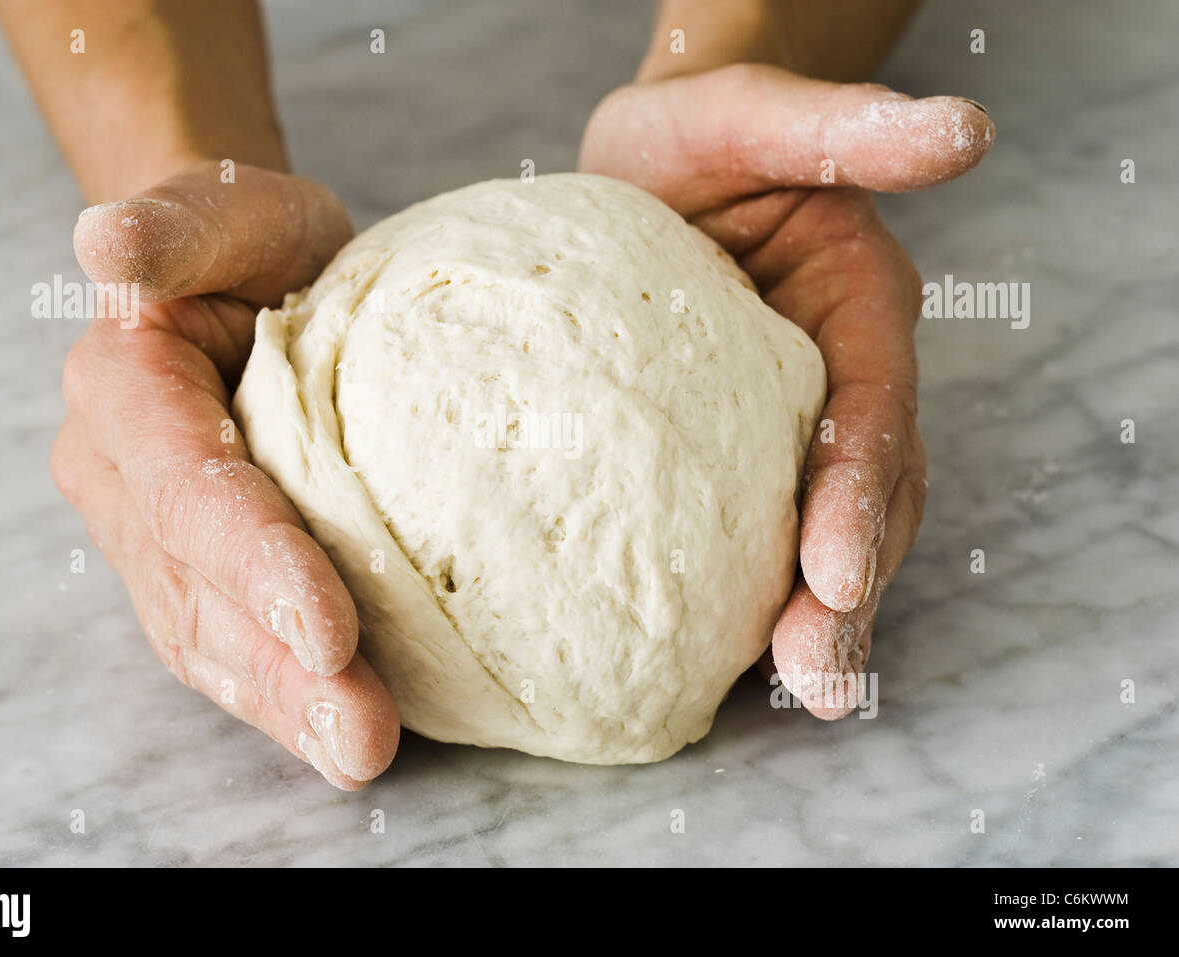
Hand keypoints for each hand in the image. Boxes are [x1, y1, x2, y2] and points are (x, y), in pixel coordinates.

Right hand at [52, 162, 399, 786]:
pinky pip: (233, 643)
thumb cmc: (250, 238)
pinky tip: (337, 734)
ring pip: (212, 636)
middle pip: (198, 587)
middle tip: (362, 732)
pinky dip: (284, 694)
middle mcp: (125, 476)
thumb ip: (174, 226)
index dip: (253, 560)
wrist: (256, 271)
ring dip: (285, 704)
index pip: (189, 491)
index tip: (329, 625)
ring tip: (359, 751)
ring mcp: (156, 535)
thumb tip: (107, 243)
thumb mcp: (226, 209)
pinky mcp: (201, 568)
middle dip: (279, 668)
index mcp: (125, 389)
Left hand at [580, 64, 994, 716]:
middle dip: (848, 594)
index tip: (835, 569)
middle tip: (815, 676)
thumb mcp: (753, 115)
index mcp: (855, 312)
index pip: (871, 414)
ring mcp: (788, 424)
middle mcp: (837, 380)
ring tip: (800, 690)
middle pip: (867, 499)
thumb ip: (844, 128)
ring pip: (824, 531)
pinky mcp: (730, 450)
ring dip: (817, 615)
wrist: (647, 164)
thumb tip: (961, 130)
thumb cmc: (695, 138)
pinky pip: (753, 526)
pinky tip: (728, 659)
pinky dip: (754, 592)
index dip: (860, 493)